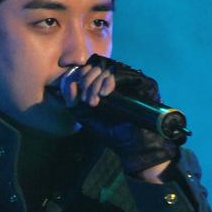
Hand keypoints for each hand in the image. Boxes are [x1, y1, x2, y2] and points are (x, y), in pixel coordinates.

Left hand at [62, 54, 179, 176]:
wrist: (131, 144)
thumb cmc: (109, 131)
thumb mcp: (85, 115)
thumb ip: (73, 100)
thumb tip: (70, 84)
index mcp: (104, 83)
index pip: (88, 69)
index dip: (80, 78)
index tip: (78, 97)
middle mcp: (117, 79)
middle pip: (96, 67)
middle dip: (87, 82)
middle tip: (88, 101)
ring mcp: (131, 79)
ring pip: (106, 69)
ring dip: (95, 84)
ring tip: (95, 102)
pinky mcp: (142, 82)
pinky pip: (121, 74)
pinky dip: (109, 81)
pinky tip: (104, 94)